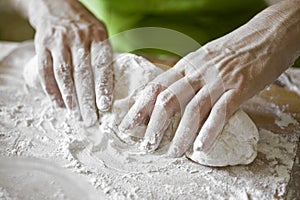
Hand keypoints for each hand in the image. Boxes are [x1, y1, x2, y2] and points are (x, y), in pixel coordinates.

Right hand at [28, 0, 112, 125]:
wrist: (56, 5)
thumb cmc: (84, 25)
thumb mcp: (100, 32)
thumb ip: (105, 54)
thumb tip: (112, 84)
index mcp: (97, 36)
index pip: (101, 64)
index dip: (103, 86)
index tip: (104, 106)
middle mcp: (78, 38)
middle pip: (83, 74)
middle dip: (87, 100)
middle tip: (90, 119)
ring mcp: (59, 41)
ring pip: (64, 74)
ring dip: (70, 98)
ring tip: (76, 115)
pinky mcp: (42, 44)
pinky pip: (45, 70)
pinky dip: (51, 89)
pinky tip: (58, 103)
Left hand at [119, 1, 299, 155]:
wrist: (266, 35)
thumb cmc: (233, 49)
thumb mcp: (202, 58)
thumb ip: (187, 76)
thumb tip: (170, 97)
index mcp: (186, 65)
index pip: (156, 87)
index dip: (139, 107)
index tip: (127, 125)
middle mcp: (198, 73)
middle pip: (168, 100)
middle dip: (154, 125)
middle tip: (146, 146)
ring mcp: (218, 81)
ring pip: (192, 109)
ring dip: (180, 134)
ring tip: (172, 153)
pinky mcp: (239, 89)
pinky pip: (221, 113)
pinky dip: (209, 131)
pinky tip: (200, 147)